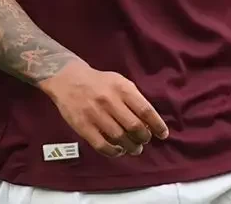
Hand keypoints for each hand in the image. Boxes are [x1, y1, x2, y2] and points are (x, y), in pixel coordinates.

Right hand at [37, 59, 169, 156]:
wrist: (67, 79)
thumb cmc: (99, 82)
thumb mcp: (120, 82)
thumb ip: (134, 99)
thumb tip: (150, 121)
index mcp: (122, 88)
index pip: (146, 110)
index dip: (157, 125)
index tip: (163, 134)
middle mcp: (110, 101)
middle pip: (135, 127)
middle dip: (144, 138)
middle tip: (144, 141)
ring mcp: (95, 114)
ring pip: (120, 138)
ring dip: (131, 147)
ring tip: (134, 148)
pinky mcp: (83, 126)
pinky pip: (102, 145)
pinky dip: (114, 152)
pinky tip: (118, 150)